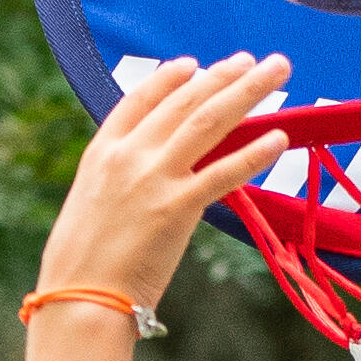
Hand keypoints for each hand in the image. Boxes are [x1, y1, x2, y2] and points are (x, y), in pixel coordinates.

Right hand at [36, 45, 294, 320]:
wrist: (80, 299)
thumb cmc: (82, 265)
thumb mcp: (92, 204)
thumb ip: (120, 180)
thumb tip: (147, 175)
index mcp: (102, 151)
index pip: (141, 98)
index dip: (171, 77)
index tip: (196, 64)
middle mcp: (129, 156)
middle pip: (185, 101)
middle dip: (225, 75)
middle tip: (257, 61)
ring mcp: (154, 179)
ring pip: (209, 121)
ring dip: (247, 91)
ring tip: (276, 72)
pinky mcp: (178, 208)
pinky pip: (225, 173)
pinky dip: (254, 153)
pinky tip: (279, 137)